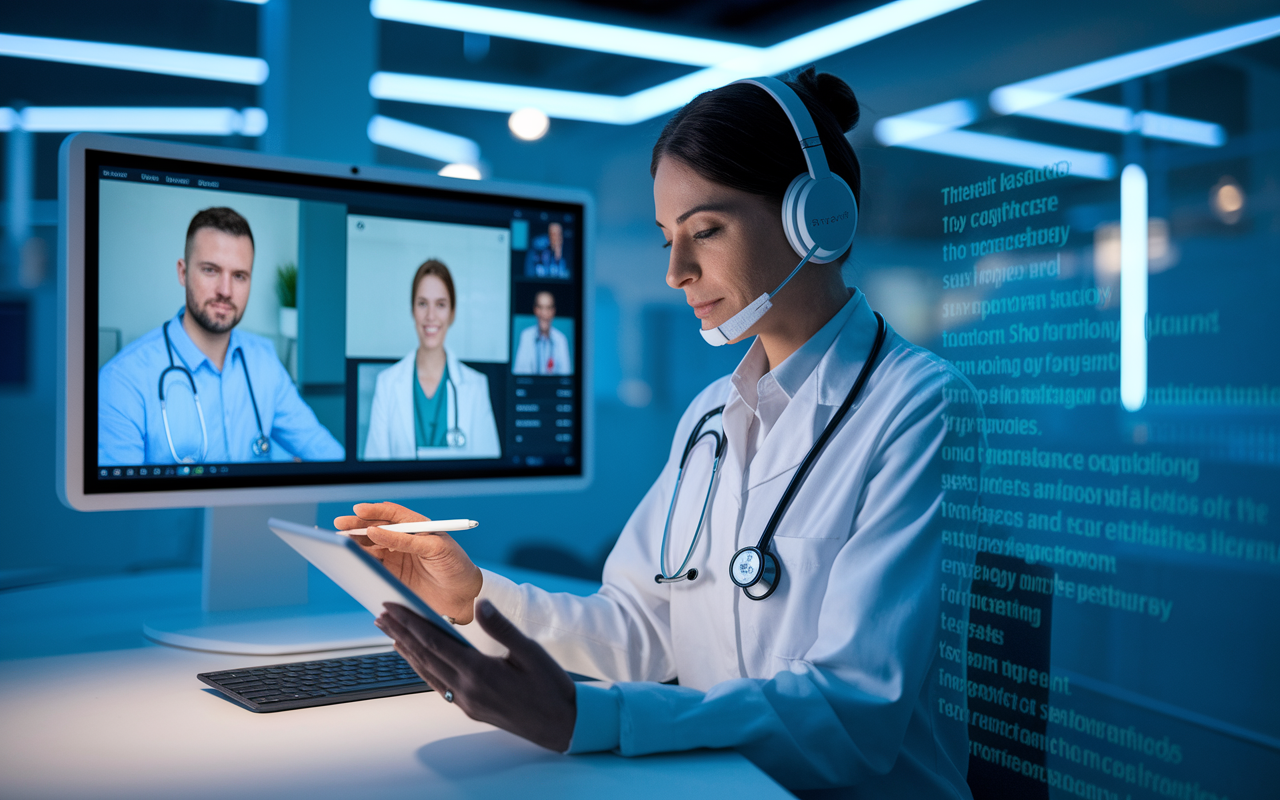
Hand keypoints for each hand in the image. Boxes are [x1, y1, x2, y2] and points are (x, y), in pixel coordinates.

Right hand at [334, 502, 482, 623]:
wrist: (464, 597)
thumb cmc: (456, 566)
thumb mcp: (434, 548)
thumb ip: (405, 540)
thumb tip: (374, 531)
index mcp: (418, 527)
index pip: (393, 514)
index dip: (375, 511)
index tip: (358, 510)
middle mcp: (405, 540)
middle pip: (376, 528)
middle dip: (357, 525)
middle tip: (340, 525)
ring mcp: (397, 557)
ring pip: (371, 546)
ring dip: (355, 543)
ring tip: (342, 541)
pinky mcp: (393, 575)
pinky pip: (373, 565)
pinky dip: (361, 561)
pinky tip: (351, 558)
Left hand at [377, 599, 576, 752]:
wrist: (561, 724)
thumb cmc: (550, 686)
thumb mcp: (530, 651)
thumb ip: (502, 628)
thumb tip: (480, 604)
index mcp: (479, 671)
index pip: (434, 642)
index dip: (410, 623)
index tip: (393, 607)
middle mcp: (466, 689)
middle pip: (424, 656)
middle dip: (400, 633)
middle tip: (381, 615)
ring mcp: (465, 702)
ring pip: (427, 672)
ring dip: (406, 651)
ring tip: (390, 633)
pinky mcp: (469, 708)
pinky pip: (438, 684)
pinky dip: (422, 668)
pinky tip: (416, 659)